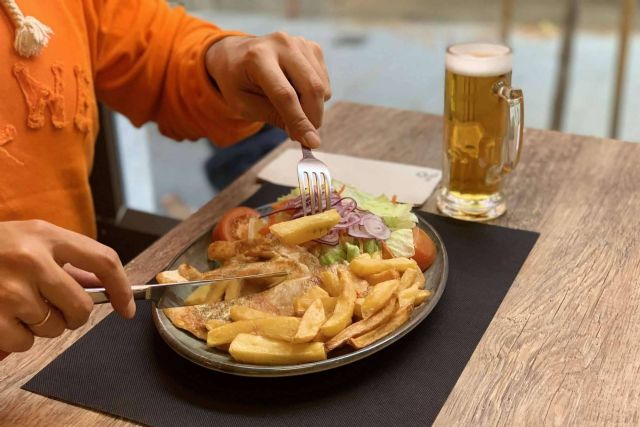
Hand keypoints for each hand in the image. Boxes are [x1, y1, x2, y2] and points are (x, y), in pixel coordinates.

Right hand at [0, 220, 134, 353]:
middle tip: (55, 309)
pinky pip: (23, 342)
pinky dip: (16, 338)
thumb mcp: (30, 240)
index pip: (103, 260)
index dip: (121, 287)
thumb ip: (66, 261)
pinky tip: (2, 318)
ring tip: (17, 306)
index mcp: (46, 235)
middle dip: (72, 316)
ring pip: (52, 328)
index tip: (126, 308)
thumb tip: (104, 288)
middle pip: (80, 307)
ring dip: (40, 326)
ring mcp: (8, 288)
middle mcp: (30, 259)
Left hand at [205, 32, 330, 147]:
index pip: (285, 95)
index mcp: (257, 57)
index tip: (312, 143)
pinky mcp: (311, 47)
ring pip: (321, 87)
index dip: (299, 121)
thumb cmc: (237, 82)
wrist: (236, 54)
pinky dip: (316, 97)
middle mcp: (281, 44)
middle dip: (312, 118)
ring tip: (291, 110)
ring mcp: (299, 42)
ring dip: (313, 109)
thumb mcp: (244, 105)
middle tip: (303, 135)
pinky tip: (297, 93)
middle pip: (311, 88)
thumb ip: (274, 117)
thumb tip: (305, 134)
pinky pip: (324, 81)